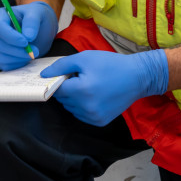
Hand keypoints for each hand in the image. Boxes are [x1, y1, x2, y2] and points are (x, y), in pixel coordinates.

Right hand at [0, 1, 58, 69]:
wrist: (36, 29)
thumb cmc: (35, 18)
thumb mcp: (37, 13)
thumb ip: (32, 22)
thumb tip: (28, 36)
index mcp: (0, 15)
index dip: (11, 36)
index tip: (26, 42)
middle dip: (18, 50)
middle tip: (35, 51)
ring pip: (1, 57)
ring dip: (19, 58)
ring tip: (32, 53)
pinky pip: (4, 65)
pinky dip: (17, 64)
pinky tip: (25, 57)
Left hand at [41, 49, 168, 125]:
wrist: (138, 77)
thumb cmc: (111, 64)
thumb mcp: (85, 58)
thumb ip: (61, 66)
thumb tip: (43, 75)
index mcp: (81, 90)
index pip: (56, 89)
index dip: (60, 80)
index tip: (68, 74)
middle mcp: (85, 107)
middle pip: (63, 100)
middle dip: (68, 89)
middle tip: (82, 78)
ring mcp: (93, 117)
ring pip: (71, 108)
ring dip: (74, 98)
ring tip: (89, 86)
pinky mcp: (99, 122)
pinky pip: (81, 115)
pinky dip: (83, 106)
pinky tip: (94, 96)